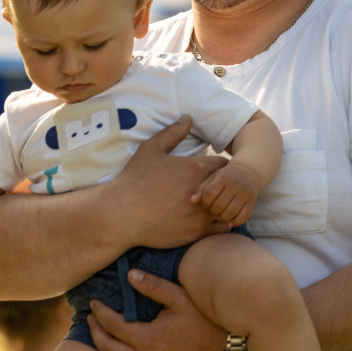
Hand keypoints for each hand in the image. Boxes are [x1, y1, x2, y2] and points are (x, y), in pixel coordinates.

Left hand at [70, 269, 224, 350]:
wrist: (228, 346)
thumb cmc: (204, 318)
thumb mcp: (180, 297)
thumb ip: (153, 286)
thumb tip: (129, 276)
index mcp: (146, 339)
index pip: (113, 325)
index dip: (100, 313)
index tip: (94, 303)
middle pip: (108, 349)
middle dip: (95, 333)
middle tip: (88, 321)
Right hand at [112, 117, 230, 249]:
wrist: (122, 213)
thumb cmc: (135, 180)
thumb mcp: (150, 150)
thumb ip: (172, 133)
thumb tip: (188, 118)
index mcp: (196, 168)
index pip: (224, 165)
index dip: (219, 168)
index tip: (210, 173)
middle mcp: (204, 190)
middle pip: (229, 186)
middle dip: (223, 187)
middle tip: (212, 189)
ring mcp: (203, 213)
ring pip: (228, 208)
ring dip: (223, 206)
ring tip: (212, 205)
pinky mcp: (199, 232)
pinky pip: (223, 228)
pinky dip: (220, 224)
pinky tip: (208, 221)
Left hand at [191, 164, 259, 226]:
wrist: (247, 173)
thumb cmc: (225, 177)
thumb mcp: (213, 178)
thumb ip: (202, 189)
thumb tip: (192, 201)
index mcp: (223, 178)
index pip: (210, 193)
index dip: (205, 202)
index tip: (205, 205)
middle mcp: (234, 185)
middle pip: (219, 204)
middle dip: (213, 211)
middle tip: (213, 210)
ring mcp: (244, 194)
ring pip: (231, 212)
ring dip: (222, 218)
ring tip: (220, 216)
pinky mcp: (252, 202)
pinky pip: (244, 216)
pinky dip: (235, 222)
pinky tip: (229, 222)